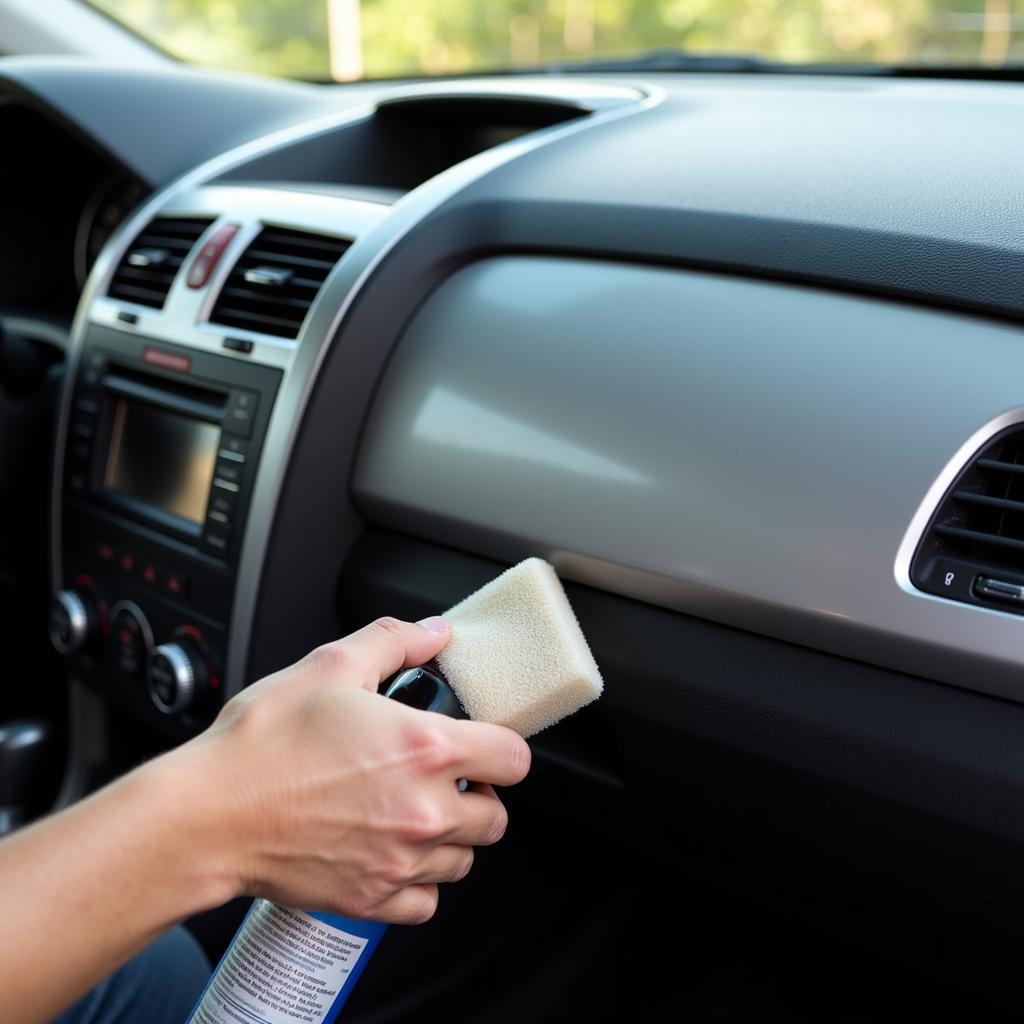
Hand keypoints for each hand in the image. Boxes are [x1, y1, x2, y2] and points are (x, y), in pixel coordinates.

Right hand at [172, 617, 530, 924]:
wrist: (208, 815)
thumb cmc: (263, 744)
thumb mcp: (330, 667)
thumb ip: (393, 642)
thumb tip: (433, 632)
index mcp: (424, 748)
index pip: (514, 759)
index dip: (502, 747)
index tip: (483, 746)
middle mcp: (423, 810)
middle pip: (496, 817)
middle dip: (478, 796)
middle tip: (444, 780)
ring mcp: (400, 861)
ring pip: (464, 860)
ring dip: (449, 838)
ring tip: (413, 814)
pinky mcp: (372, 899)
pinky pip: (426, 903)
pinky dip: (417, 882)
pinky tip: (391, 852)